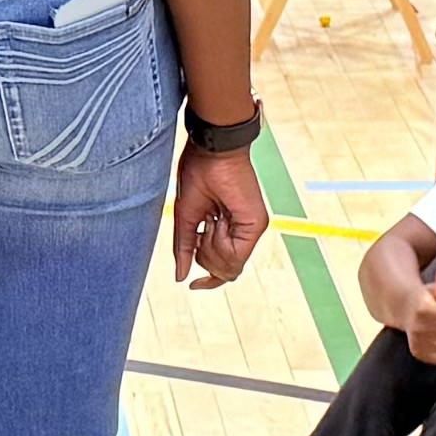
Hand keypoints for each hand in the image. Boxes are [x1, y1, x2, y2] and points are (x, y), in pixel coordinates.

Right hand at [171, 143, 270, 290]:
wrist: (211, 150)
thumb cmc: (198, 173)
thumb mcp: (185, 217)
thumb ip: (184, 247)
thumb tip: (180, 275)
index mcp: (228, 231)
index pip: (225, 269)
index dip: (209, 281)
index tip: (192, 285)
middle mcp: (243, 233)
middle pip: (225, 272)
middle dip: (205, 255)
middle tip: (205, 225)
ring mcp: (252, 230)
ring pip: (229, 267)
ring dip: (210, 246)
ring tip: (212, 218)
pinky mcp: (256, 225)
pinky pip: (234, 254)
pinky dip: (218, 241)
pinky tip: (217, 220)